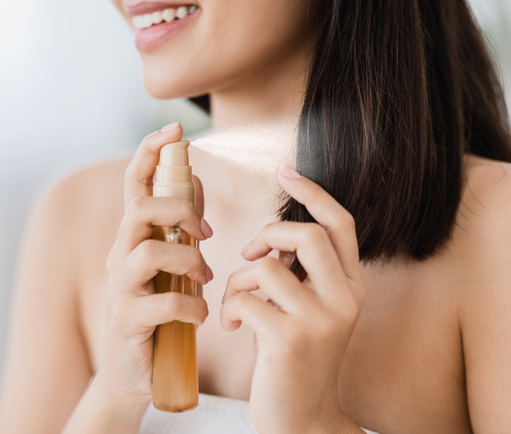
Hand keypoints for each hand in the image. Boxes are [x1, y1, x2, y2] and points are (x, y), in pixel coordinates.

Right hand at [96, 122, 213, 409]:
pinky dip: (189, 306)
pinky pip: (160, 303)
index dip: (150, 152)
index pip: (135, 184)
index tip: (174, 128)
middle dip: (178, 211)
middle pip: (138, 211)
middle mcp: (120, 258)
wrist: (135, 372)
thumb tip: (194, 180)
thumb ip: (179, 224)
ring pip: (147, 253)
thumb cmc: (158, 314)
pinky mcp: (127, 322)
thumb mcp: (170, 264)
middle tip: (206, 235)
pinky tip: (200, 315)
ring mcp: (120, 290)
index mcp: (133, 239)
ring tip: (206, 281)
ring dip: (188, 261)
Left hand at [220, 165, 365, 432]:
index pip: (340, 224)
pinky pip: (246, 298)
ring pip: (267, 268)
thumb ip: (299, 273)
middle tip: (249, 256)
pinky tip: (231, 327)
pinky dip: (229, 308)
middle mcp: (345, 299)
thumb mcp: (307, 310)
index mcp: (351, 287)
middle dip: (267, 235)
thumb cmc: (294, 357)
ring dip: (239, 281)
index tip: (286, 171)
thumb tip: (272, 237)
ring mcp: (321, 320)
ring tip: (235, 305)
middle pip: (307, 235)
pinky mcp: (291, 340)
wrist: (300, 416)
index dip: (312, 193)